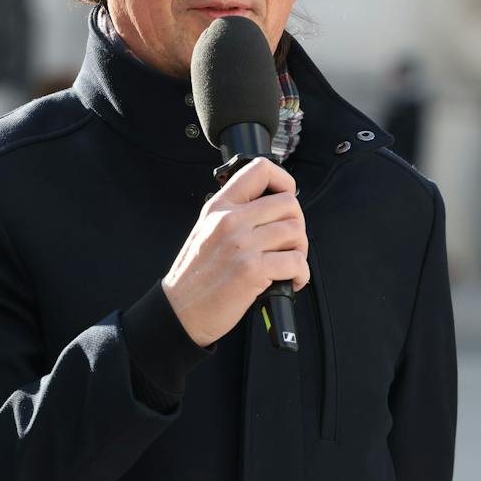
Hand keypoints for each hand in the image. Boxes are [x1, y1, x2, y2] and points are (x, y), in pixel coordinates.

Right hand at [162, 157, 309, 346]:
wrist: (180, 309)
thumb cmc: (195, 275)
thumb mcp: (206, 229)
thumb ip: (236, 213)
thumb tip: (273, 208)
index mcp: (220, 206)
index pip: (260, 170)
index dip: (284, 180)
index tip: (286, 196)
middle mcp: (231, 220)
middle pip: (289, 203)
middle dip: (297, 225)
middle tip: (289, 243)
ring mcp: (242, 244)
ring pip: (296, 232)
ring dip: (300, 251)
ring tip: (288, 264)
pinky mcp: (252, 270)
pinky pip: (296, 262)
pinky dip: (300, 274)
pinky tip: (289, 280)